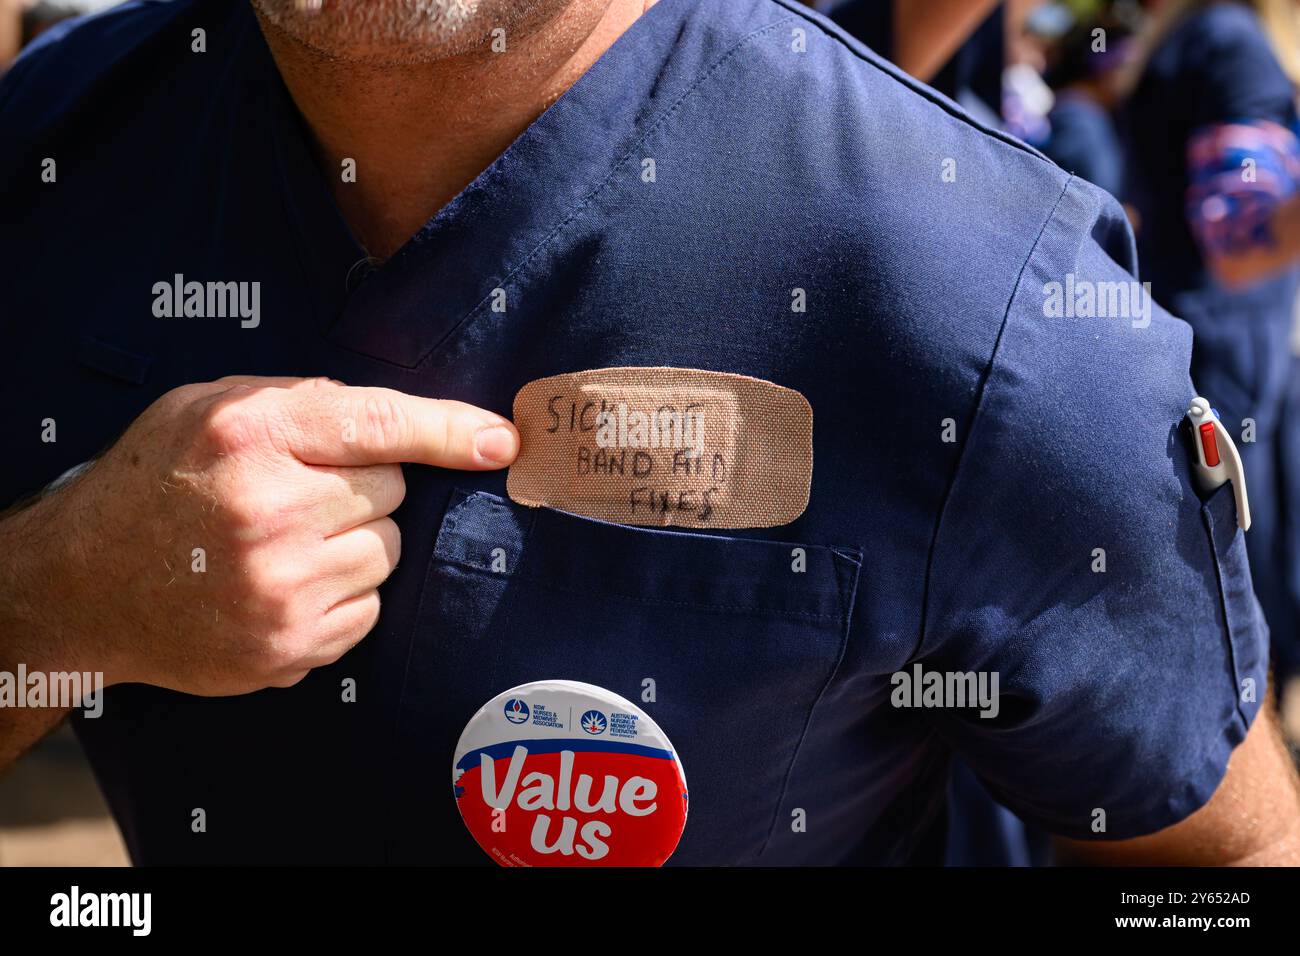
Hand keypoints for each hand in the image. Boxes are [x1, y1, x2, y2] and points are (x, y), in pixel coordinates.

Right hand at [31, 375, 517, 694]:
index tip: (502, 440)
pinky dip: (343, 596)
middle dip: (366, 489)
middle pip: (395, 492)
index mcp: (252, 435)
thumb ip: (305, 405)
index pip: (381, 423)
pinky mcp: (289, 648)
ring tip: (287, 543)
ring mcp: (281, 589)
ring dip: (356, 544)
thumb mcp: (210, 409)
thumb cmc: (157, 483)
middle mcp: (270, 511)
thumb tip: (407, 424)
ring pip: (387, 553)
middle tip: (302, 496)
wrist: (84, 586)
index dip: (450, 431)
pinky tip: (286, 585)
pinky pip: (369, 610)